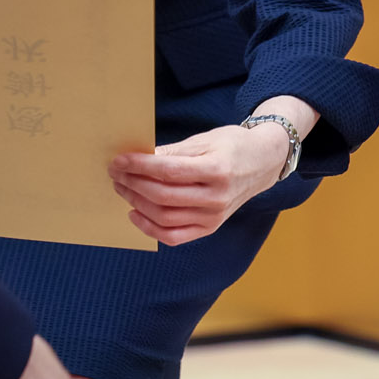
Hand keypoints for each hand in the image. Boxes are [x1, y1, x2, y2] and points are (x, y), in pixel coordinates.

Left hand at [109, 97, 315, 245]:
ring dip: (137, 203)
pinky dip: (150, 229)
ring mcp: (214, 217)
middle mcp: (217, 198)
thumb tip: (139, 158)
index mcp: (217, 170)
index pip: (169, 172)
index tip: (119, 161)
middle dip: (133, 184)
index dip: (139, 167)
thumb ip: (172, 152)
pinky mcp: (210, 228)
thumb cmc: (232, 146)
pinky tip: (135, 213)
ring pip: (165, 217)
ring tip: (122, 189)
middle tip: (116, 173)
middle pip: (163, 196)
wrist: (262, 163)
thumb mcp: (203, 141)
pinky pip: (174, 237)